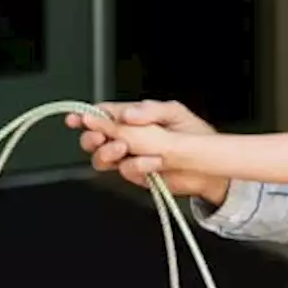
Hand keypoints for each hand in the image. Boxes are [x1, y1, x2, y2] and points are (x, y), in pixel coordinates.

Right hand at [65, 100, 227, 203]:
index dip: (87, 115)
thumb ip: (148, 111)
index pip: (104, 114)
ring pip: (102, 158)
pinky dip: (138, 165)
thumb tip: (126, 113)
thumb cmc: (195, 135)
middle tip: (100, 136)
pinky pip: (125, 170)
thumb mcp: (173, 114)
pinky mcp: (138, 175)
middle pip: (94, 138)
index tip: (77, 118)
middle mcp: (128, 138)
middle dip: (91, 137)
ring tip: (124, 148)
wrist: (211, 165)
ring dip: (108, 152)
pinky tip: (154, 162)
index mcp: (134, 118)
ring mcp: (130, 158)